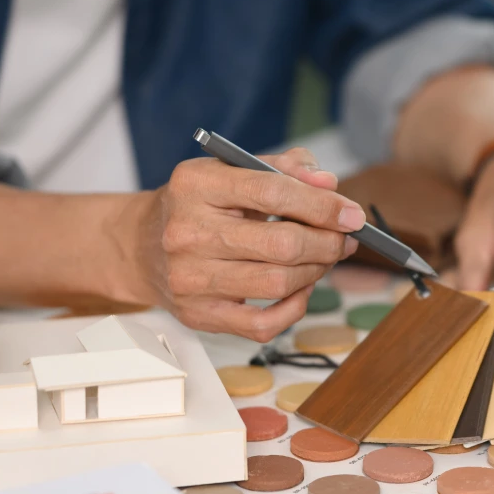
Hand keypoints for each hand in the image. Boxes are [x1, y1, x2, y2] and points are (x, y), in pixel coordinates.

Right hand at [115, 147, 363, 339]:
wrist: (140, 245)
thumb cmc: (198, 205)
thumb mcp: (231, 171)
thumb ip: (284, 169)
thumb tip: (329, 185)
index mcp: (196, 185)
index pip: (272, 192)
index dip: (322, 205)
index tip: (352, 215)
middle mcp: (187, 232)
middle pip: (281, 244)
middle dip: (327, 243)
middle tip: (343, 240)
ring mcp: (190, 278)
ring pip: (277, 283)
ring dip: (316, 272)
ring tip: (323, 258)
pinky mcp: (198, 314)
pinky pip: (263, 324)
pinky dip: (294, 308)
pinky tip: (299, 288)